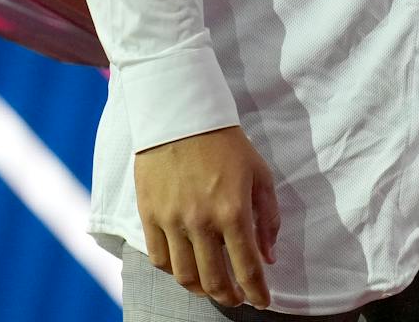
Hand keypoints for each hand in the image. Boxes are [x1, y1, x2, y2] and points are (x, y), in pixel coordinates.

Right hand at [134, 126, 281, 306]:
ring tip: (212, 288)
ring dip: (201, 290)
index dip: (257, 291)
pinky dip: (174, 272)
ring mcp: (172, 221)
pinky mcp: (149, 216)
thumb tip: (268, 256)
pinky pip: (159, 259)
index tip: (263, 301)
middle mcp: (201, 222)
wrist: (181, 116)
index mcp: (233, 211)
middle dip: (230, 296)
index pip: (247, 267)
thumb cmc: (226, 144)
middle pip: (214, 280)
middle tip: (238, 298)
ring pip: (185, 276)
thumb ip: (267, 218)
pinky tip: (186, 269)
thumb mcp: (260, 175)